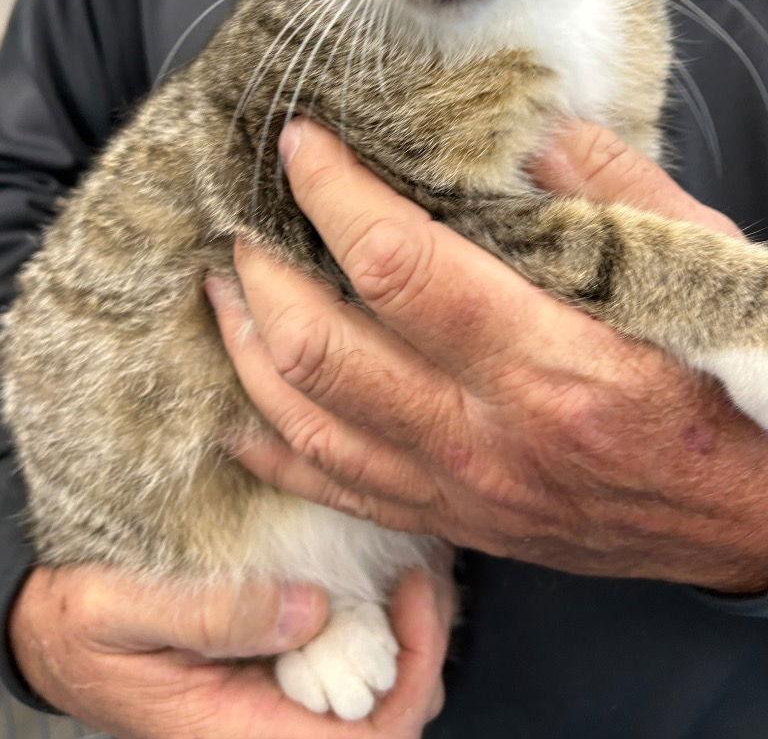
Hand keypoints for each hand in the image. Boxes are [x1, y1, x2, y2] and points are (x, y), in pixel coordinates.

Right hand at [11, 564, 447, 737]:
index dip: (410, 676)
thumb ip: (211, 612)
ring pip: (379, 680)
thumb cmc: (79, 627)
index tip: (413, 597)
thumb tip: (312, 610)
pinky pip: (349, 648)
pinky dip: (376, 608)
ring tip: (407, 558)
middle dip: (423, 640)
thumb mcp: (122, 611)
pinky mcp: (276, 658)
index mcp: (240, 731)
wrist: (53, 631)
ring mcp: (279, 691)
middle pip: (390, 710)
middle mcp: (272, 721)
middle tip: (422, 565)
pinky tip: (376, 564)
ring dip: (406, 623)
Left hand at [209, 118, 767, 594]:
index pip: (398, 265)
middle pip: (324, 346)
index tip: (301, 144)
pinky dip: (275, 442)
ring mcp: (464, 489)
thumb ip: (599, 185)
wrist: (754, 513)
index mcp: (552, 359)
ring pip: (308, 422)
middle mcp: (491, 434)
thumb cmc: (728, 387)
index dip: (333, 193)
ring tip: (225, 287)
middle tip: (245, 216)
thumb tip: (516, 129)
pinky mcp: (457, 522)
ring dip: (249, 346)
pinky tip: (244, 403)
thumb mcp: (688, 264)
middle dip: (264, 269)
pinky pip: (336, 489)